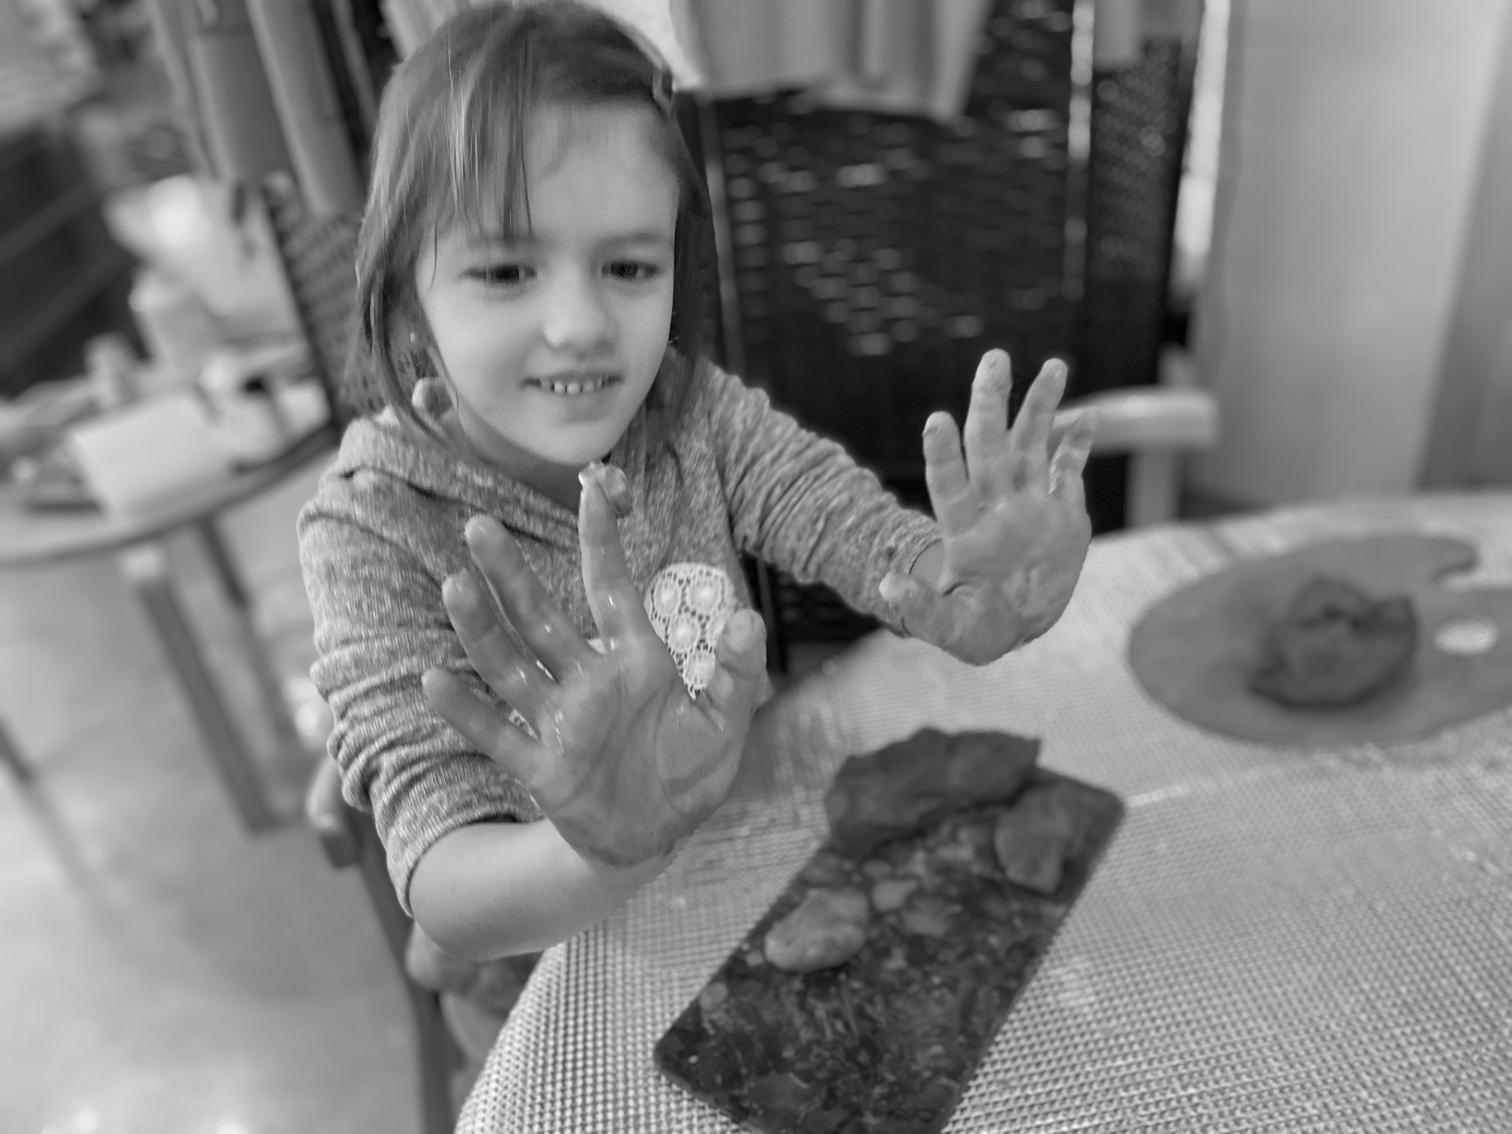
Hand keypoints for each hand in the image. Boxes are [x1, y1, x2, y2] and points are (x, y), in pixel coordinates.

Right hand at [421, 465, 768, 876]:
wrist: (657, 835)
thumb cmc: (690, 770)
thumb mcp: (726, 722)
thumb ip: (737, 672)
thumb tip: (746, 617)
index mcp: (635, 660)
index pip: (611, 590)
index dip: (601, 543)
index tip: (593, 491)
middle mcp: (588, 680)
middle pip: (541, 618)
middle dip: (511, 574)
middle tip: (481, 527)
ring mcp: (559, 721)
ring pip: (511, 664)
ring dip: (481, 628)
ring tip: (455, 584)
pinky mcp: (541, 766)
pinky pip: (498, 734)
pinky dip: (467, 711)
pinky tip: (433, 679)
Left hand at [879, 350, 1094, 665]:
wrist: (1014, 625)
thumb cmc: (973, 630)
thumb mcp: (947, 629)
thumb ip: (921, 609)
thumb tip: (885, 589)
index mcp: (965, 533)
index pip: (950, 486)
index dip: (944, 456)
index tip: (937, 420)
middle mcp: (995, 508)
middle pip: (991, 448)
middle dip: (991, 404)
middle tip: (993, 359)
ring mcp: (1028, 506)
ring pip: (1032, 445)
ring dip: (1040, 405)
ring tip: (1052, 365)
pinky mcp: (1061, 513)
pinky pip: (1068, 470)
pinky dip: (1078, 444)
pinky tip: (1088, 415)